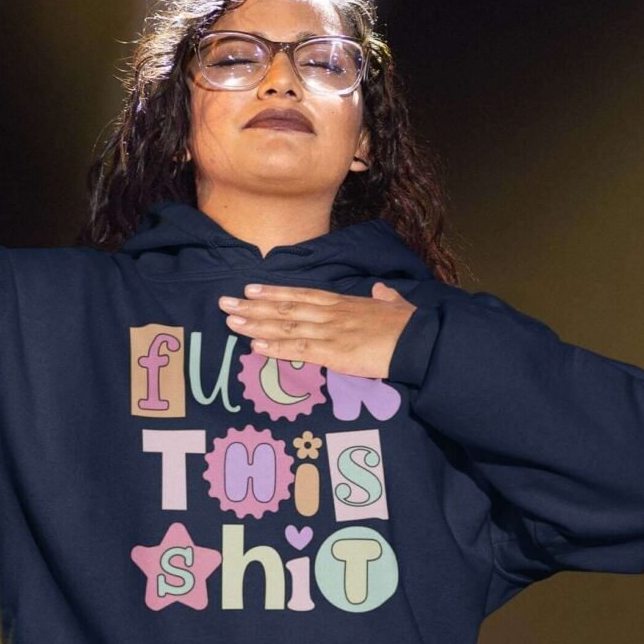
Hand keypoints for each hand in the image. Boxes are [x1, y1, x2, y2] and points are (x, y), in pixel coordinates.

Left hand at [217, 282, 416, 378]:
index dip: (273, 293)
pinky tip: (254, 346)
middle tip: (224, 303)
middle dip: (252, 307)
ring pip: (285, 326)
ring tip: (230, 321)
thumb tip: (382, 290)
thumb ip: (384, 298)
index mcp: (342, 303)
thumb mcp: (394, 304)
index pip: (300, 295)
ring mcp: (329, 333)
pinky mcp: (333, 354)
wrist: (418, 340)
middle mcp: (329, 314)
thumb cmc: (408, 324)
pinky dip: (274, 348)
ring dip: (255, 324)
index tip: (250, 289)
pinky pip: (297, 350)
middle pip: (284, 309)